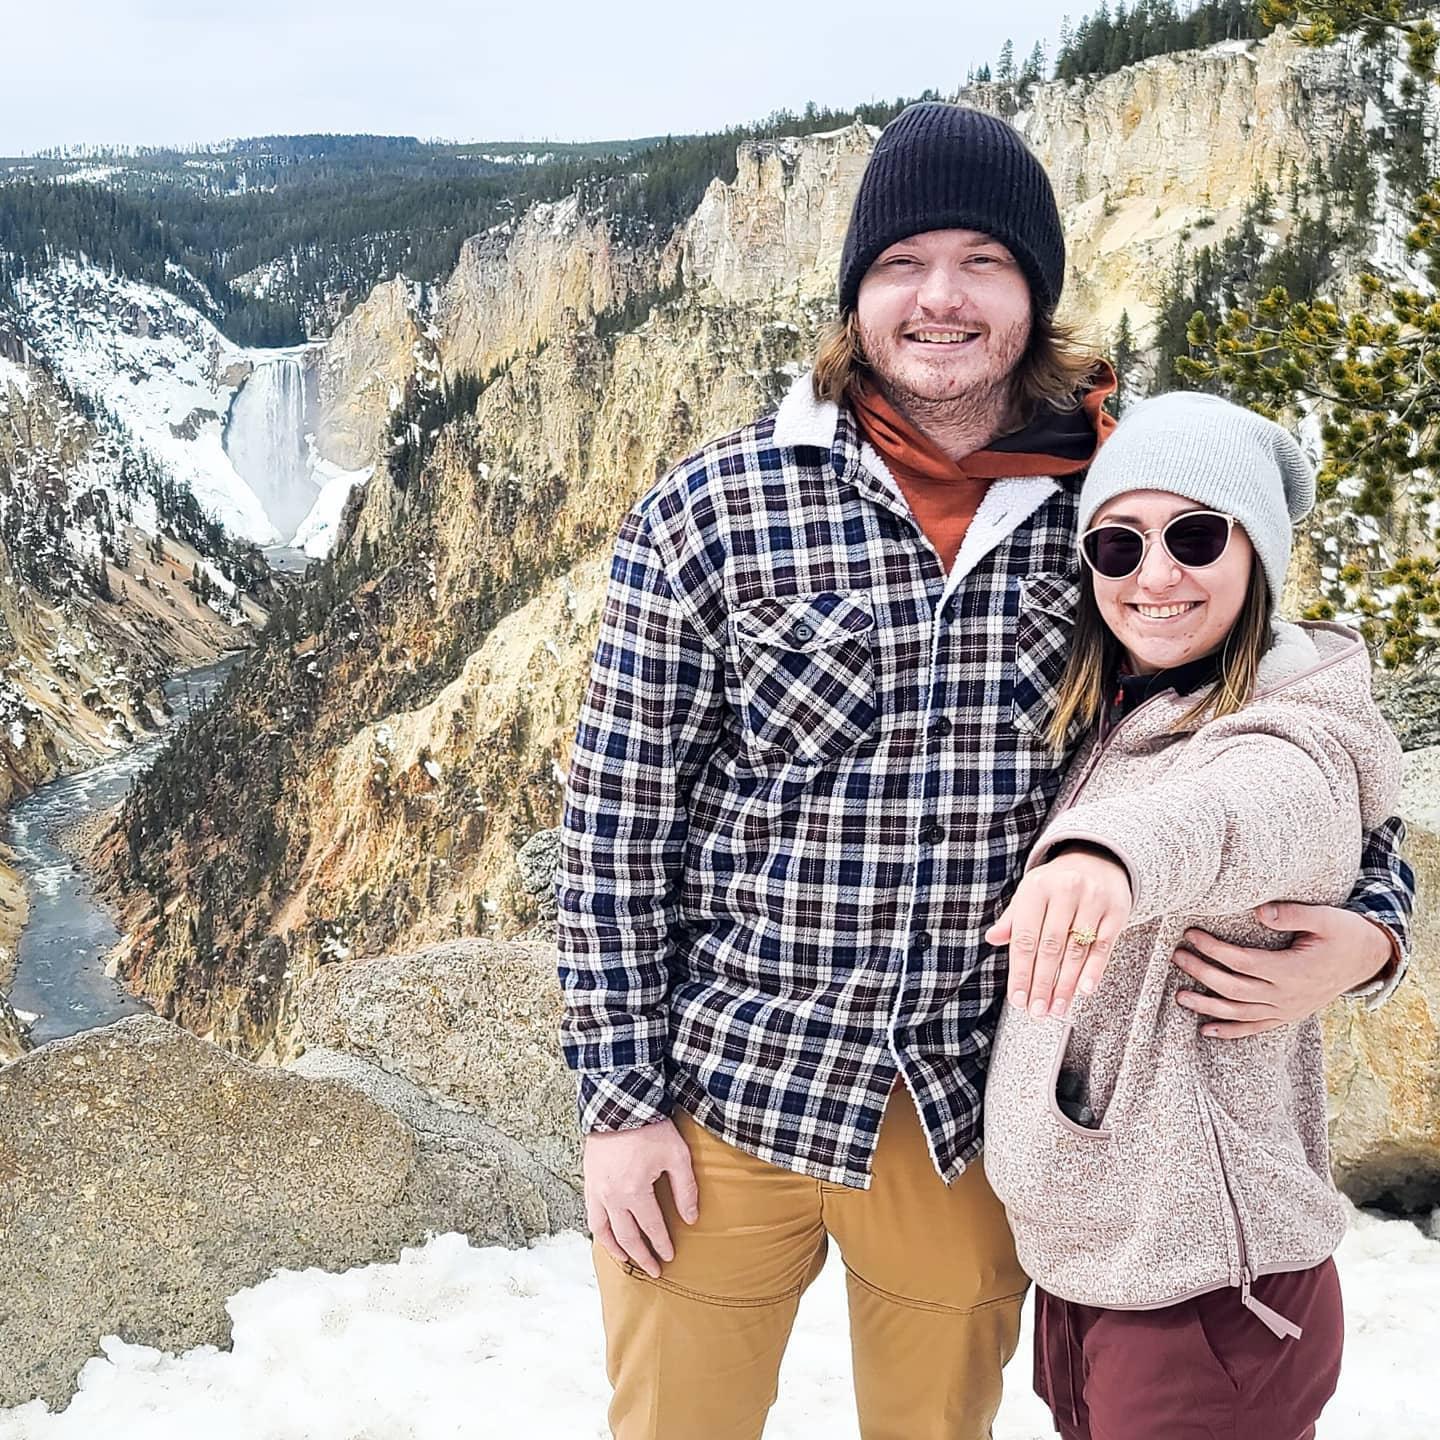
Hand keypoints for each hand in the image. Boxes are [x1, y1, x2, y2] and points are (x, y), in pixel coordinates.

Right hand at [584, 1118, 698, 1277]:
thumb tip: (691, 1218)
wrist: (619, 1102)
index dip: (662, 1244)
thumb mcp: (677, 1156)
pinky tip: (608, 1234)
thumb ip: (685, 1189)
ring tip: (627, 1260)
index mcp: (634, 1192)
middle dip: (642, 1256)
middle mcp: (611, 1197)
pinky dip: (600, 1230)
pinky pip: (591, 1215)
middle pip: (627, 1237)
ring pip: (603, 1231)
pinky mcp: (589, 1181)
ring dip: (616, 1249)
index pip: (651, 1228)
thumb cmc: (650, 1127)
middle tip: (654, 1270)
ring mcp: (596, 1190)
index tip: (670, 1256)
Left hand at [986, 852, 1132, 1018]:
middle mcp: (1064, 891)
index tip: (1018, 999)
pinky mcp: (1116, 911)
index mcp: (1036, 888)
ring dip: (1066, 985)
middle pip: (1050, 948)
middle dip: (1042, 984)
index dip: (1020, 972)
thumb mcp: (1030, 894)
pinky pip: (1103, 946)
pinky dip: (1093, 971)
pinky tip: (1083, 991)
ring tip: (1056, 1008)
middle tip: (1037, 1011)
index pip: (1024, 938)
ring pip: (1076, 951)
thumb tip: (992, 938)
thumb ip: (1013, 919)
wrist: (1098, 860)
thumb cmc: (1056, 884)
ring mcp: (1092, 900)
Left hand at [1173, 902, 1395, 1037]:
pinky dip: (1230, 1031)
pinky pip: (1256, 1028)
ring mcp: (1287, 1009)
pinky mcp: (1288, 1014)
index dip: (1214, 949)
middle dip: (1202, 973)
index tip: (1191, 934)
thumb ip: (1292, 915)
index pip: (1242, 961)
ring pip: (1241, 1013)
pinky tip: (1206, 1031)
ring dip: (1208, 1007)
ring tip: (1179, 996)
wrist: (1369, 958)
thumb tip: (1259, 911)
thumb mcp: (1325, 918)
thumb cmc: (1344, 933)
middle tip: (1177, 956)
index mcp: (1293, 970)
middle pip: (1235, 988)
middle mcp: (1287, 995)